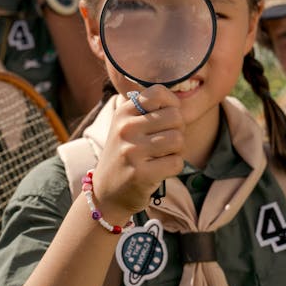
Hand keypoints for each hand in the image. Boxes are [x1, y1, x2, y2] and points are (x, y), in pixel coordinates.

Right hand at [92, 84, 184, 217]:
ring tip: (162, 155)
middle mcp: (126, 128)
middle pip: (175, 117)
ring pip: (178, 140)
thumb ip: (150, 111)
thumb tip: (179, 102)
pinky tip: (160, 170)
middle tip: (166, 142)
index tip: (167, 118)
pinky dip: (173, 167)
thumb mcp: (128, 126)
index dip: (172, 104)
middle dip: (178, 130)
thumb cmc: (127, 154)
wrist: (106, 192)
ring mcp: (132, 151)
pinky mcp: (141, 174)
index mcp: (124, 112)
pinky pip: (176, 163)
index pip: (158, 93)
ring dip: (177, 150)